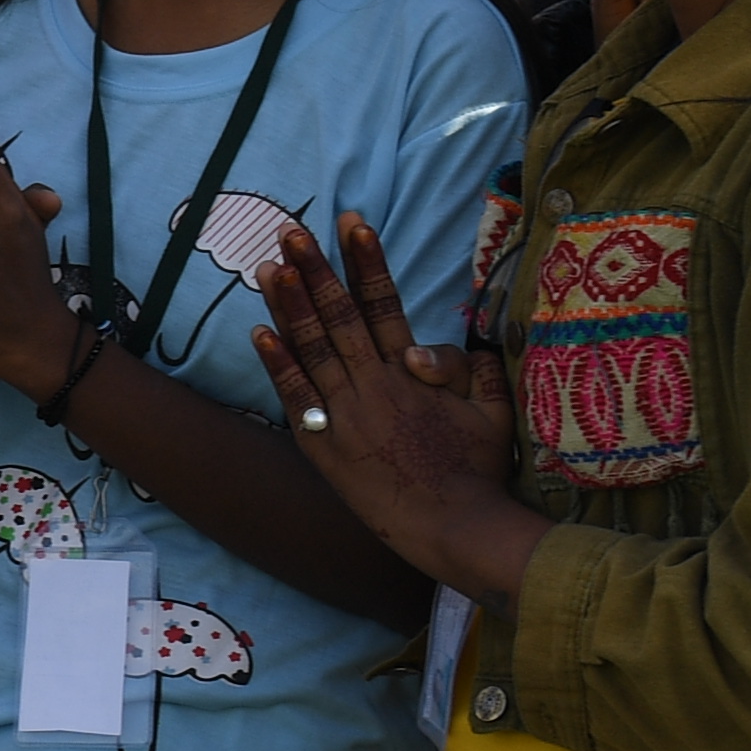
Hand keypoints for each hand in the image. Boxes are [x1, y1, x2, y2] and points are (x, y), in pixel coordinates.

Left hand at [251, 211, 545, 597]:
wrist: (456, 528)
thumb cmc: (479, 471)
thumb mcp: (492, 410)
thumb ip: (470, 368)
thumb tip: (436, 343)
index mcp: (414, 371)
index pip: (385, 302)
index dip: (366, 261)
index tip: (352, 222)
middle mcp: (375, 383)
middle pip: (340, 315)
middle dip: (315, 269)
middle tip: (291, 231)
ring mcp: (347, 414)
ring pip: (312, 348)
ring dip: (289, 304)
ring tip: (269, 266)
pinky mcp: (326, 447)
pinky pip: (296, 398)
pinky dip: (278, 364)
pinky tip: (258, 332)